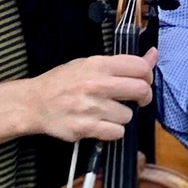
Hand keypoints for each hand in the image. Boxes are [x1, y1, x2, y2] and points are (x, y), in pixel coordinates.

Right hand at [25, 47, 156, 141]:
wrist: (33, 103)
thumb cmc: (62, 82)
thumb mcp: (90, 64)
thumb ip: (123, 63)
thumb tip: (153, 55)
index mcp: (98, 65)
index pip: (140, 67)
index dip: (148, 76)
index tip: (144, 81)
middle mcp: (96, 84)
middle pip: (140, 90)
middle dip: (144, 97)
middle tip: (137, 100)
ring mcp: (90, 108)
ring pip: (129, 115)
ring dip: (123, 116)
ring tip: (109, 112)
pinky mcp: (85, 128)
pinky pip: (116, 133)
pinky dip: (113, 131)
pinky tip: (102, 124)